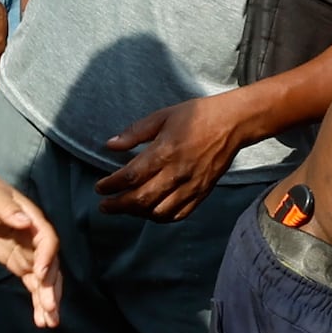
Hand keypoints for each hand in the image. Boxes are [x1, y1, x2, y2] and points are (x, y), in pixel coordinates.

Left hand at [0, 156, 61, 325]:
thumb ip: (8, 210)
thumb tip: (25, 221)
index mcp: (34, 221)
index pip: (48, 241)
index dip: (47, 257)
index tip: (40, 275)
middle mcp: (36, 239)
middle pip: (50, 265)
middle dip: (51, 288)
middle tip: (50, 308)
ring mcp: (29, 253)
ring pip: (44, 280)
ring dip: (48, 300)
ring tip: (50, 323)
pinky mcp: (19, 264)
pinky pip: (32, 285)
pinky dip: (36, 301)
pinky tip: (41, 320)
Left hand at [95, 93, 255, 218]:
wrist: (232, 123)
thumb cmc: (196, 115)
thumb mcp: (162, 116)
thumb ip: (135, 133)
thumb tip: (110, 144)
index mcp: (165, 151)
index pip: (131, 176)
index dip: (111, 185)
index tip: (99, 188)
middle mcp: (177, 172)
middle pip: (142, 199)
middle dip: (118, 206)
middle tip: (104, 206)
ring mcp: (191, 185)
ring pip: (159, 211)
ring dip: (138, 213)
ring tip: (126, 207)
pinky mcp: (202, 193)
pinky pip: (179, 214)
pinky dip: (161, 217)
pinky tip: (150, 212)